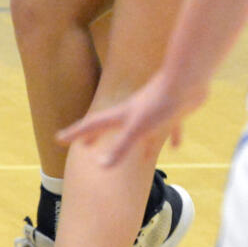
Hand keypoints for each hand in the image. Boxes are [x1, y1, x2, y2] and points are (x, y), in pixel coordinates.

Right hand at [54, 69, 207, 166]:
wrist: (188, 80)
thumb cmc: (161, 104)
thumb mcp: (138, 130)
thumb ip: (121, 147)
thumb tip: (100, 166)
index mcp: (122, 114)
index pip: (93, 124)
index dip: (75, 133)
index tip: (59, 139)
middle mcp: (134, 111)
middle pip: (111, 126)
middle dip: (97, 136)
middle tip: (85, 146)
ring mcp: (153, 111)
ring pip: (140, 130)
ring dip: (136, 143)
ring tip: (139, 158)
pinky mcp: (172, 111)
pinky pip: (169, 127)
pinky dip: (170, 137)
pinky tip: (176, 147)